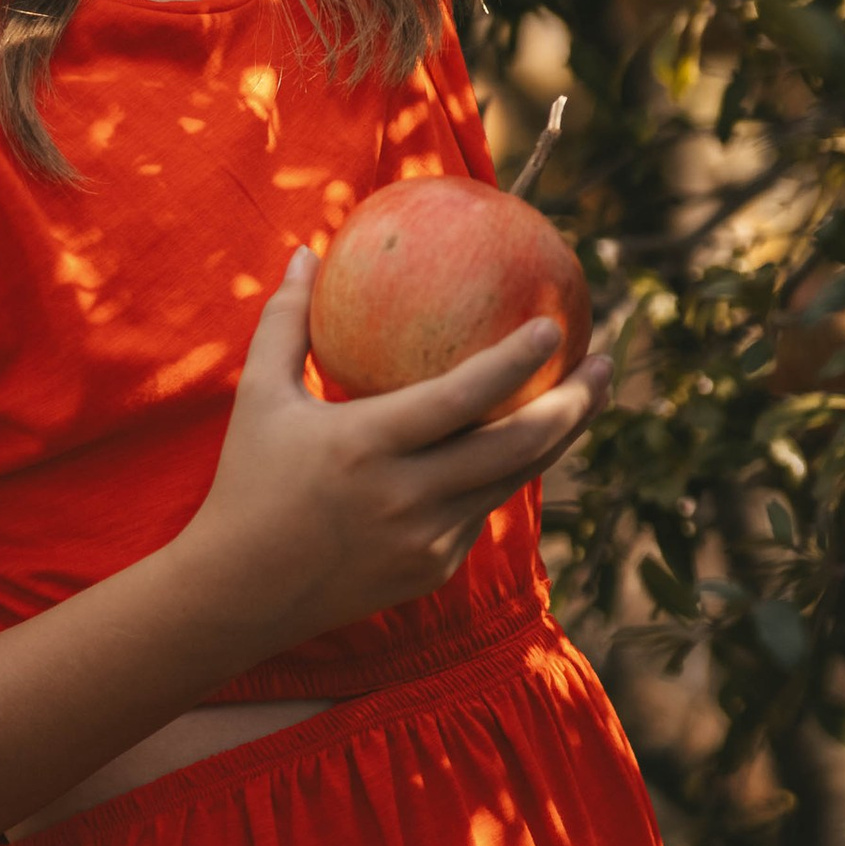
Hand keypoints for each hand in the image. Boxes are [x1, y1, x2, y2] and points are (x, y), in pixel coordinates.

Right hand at [182, 246, 610, 646]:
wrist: (239, 594)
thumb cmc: (248, 482)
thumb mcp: (259, 397)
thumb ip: (287, 322)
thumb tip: (305, 251)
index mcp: (367, 445)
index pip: (463, 398)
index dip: (517, 361)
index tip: (554, 326)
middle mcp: (407, 496)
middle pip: (516, 446)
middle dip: (573, 403)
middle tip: (604, 364)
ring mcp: (426, 541)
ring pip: (511, 481)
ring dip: (557, 438)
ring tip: (588, 396)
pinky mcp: (433, 570)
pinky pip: (482, 510)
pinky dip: (505, 473)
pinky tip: (527, 441)